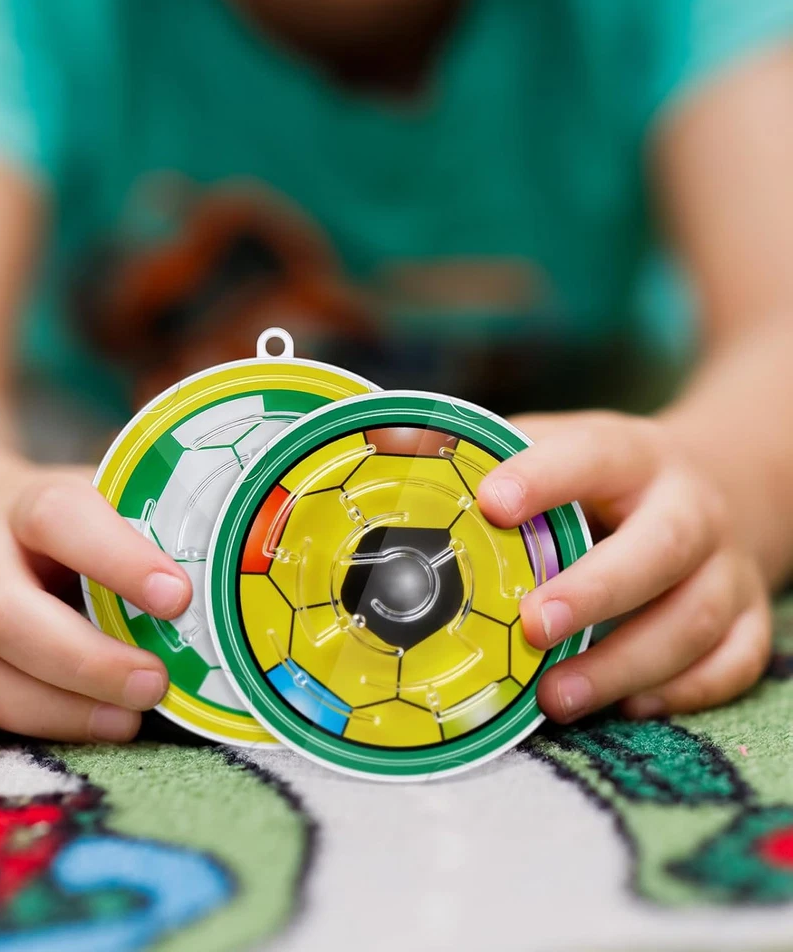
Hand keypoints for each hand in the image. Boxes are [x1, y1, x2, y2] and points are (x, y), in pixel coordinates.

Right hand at [0, 468, 191, 758]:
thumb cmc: (73, 532)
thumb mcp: (111, 507)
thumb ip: (156, 536)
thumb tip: (228, 592)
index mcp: (30, 504)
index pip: (59, 518)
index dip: (115, 558)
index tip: (177, 598)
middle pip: (1, 610)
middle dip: (84, 661)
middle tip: (155, 685)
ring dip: (40, 707)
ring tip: (121, 725)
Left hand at [478, 411, 771, 722]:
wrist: (718, 485)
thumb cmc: (610, 477)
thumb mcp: (565, 444)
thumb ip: (501, 456)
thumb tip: (404, 460)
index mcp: (635, 455)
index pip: (594, 455)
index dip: (544, 478)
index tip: (490, 503)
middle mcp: (692, 508)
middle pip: (661, 547)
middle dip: (596, 591)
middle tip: (532, 626)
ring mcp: (727, 566)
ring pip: (695, 619)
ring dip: (626, 664)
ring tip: (555, 697)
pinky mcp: (749, 614)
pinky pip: (732, 663)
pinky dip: (684, 691)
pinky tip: (627, 707)